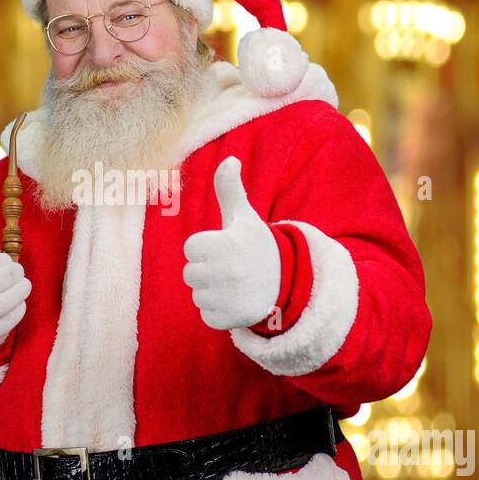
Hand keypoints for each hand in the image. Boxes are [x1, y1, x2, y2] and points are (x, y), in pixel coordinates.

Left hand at [182, 156, 279, 329]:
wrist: (288, 283)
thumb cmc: (258, 246)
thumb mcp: (245, 218)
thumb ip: (230, 189)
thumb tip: (229, 159)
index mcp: (227, 244)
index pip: (191, 247)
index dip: (206, 247)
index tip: (227, 248)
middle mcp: (227, 271)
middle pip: (190, 273)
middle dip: (207, 270)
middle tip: (232, 268)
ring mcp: (228, 298)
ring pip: (197, 295)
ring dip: (212, 292)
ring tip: (236, 285)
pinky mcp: (229, 320)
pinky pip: (206, 315)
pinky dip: (218, 311)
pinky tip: (237, 301)